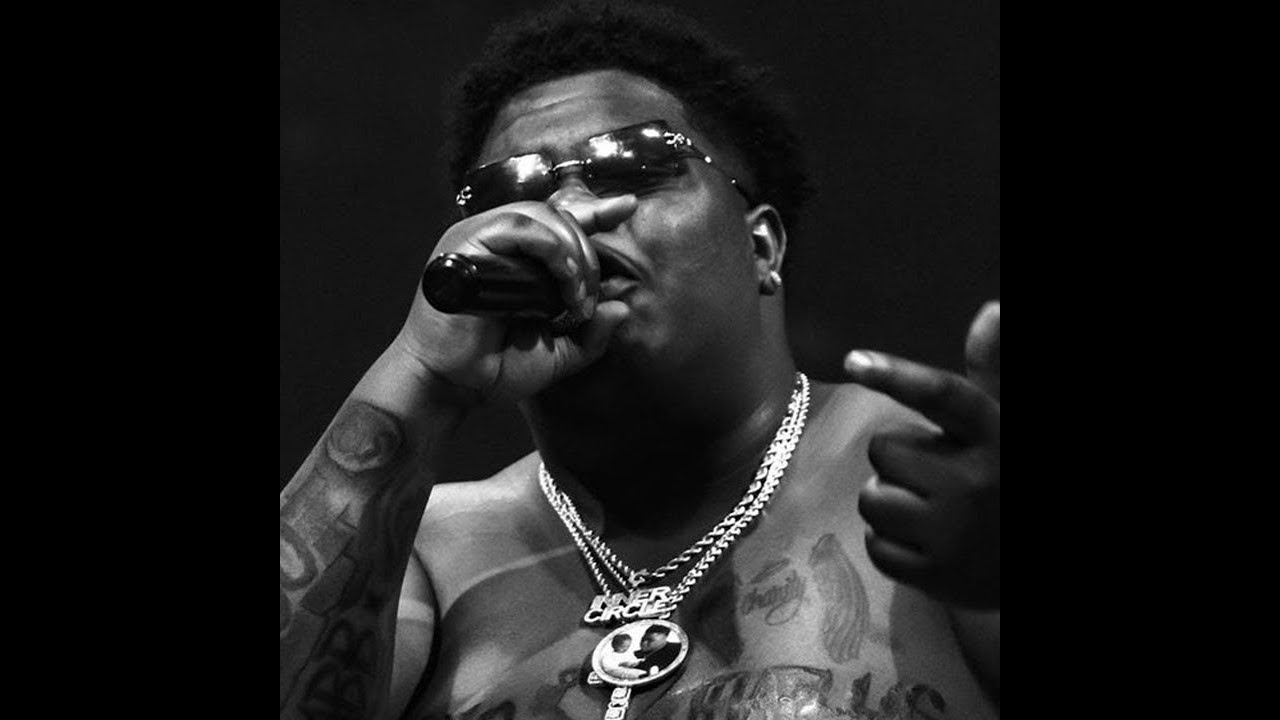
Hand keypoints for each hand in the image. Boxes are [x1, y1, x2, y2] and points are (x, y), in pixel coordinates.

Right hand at [394, 189, 637, 405]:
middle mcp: (497, 242)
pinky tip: (561, 278)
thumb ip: (590, 335)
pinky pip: (517, 226)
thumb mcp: (555, 354)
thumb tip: (621, 308)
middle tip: (585, 295)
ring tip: (574, 290)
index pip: (559, 222)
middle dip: (586, 252)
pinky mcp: (465, 244)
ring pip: (539, 215)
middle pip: (556, 216)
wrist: (450, 386)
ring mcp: (479, 238)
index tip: (627, 206)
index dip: (594, 212)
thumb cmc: (490, 370)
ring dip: (570, 250)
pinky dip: (549, 247)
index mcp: (516, 259)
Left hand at [843, 301, 999, 608]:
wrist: (1024, 566)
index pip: (943, 395)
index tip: (854, 361)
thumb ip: (990, 371)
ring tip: (927, 511)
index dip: (898, 375)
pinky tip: (924, 544)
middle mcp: (976, 481)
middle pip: (884, 448)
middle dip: (896, 459)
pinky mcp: (936, 574)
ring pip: (872, 497)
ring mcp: (955, 531)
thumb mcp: (1001, 427)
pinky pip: (876, 544)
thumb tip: (991, 309)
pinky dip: (890, 544)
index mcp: (993, 436)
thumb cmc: (1004, 482)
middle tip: (931, 474)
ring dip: (888, 501)